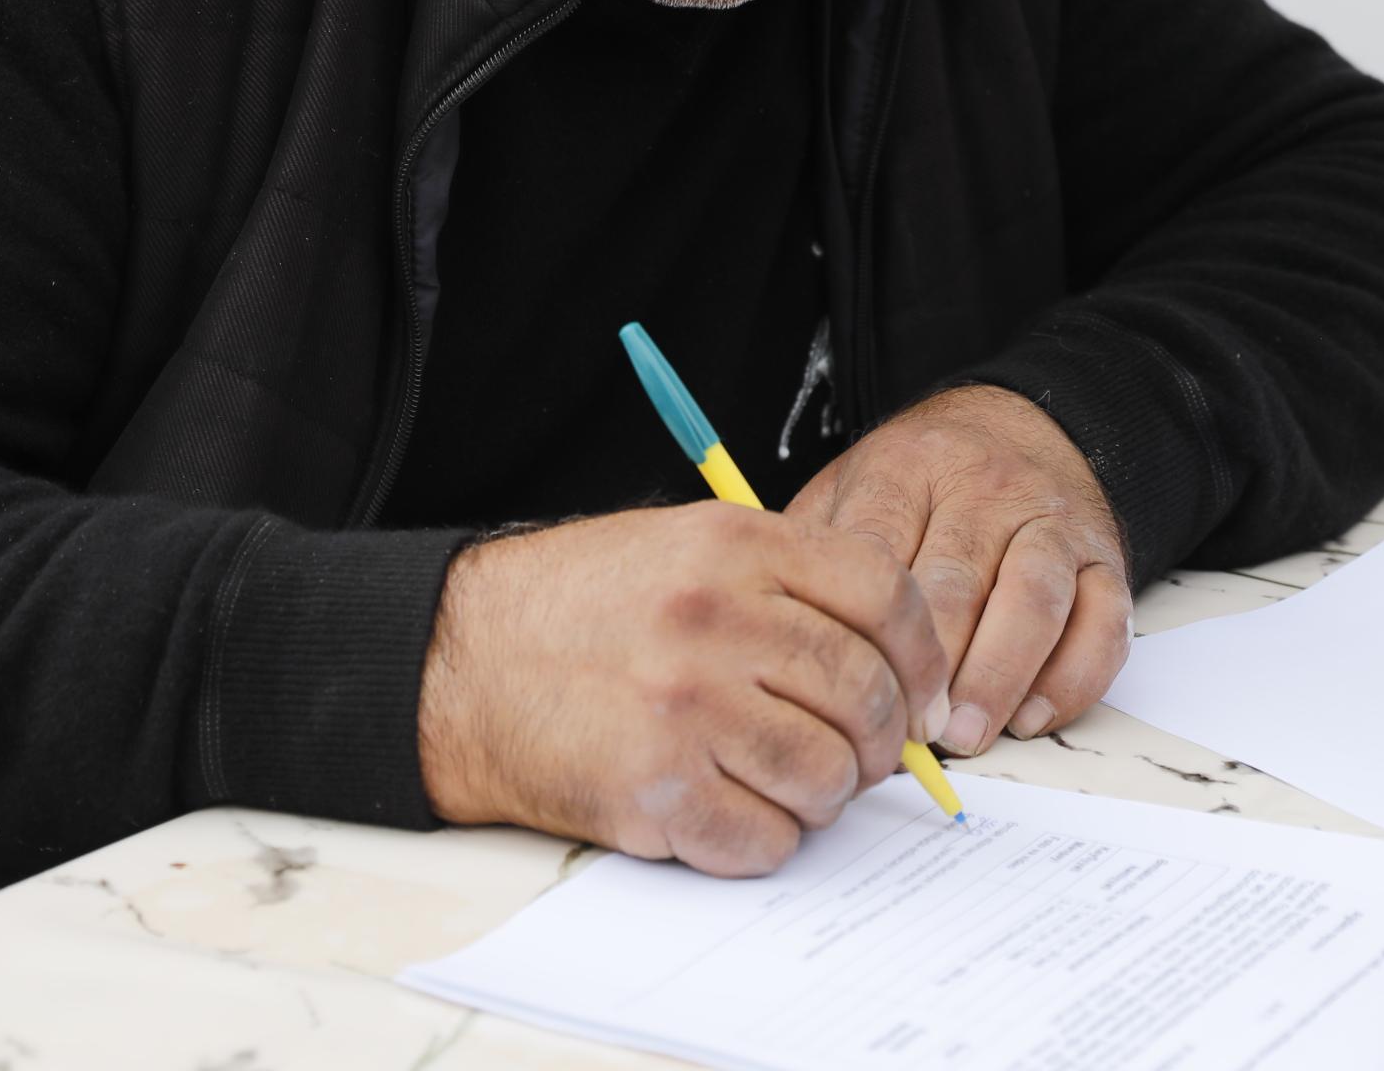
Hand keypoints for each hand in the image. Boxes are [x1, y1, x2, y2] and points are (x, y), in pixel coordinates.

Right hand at [416, 500, 950, 874]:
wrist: (460, 660)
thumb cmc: (581, 607)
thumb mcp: (685, 545)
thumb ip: (787, 585)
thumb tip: (895, 664)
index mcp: (734, 546)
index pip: (885, 596)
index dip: (922, 656)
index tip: (923, 694)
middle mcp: (715, 620)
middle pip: (863, 694)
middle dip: (879, 740)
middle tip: (860, 754)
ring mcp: (684, 709)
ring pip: (825, 775)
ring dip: (824, 795)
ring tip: (787, 780)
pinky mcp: (653, 791)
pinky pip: (764, 839)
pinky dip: (766, 838)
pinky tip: (735, 811)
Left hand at [784, 385, 1128, 756]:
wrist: (1024, 422)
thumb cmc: (922, 480)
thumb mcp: (852, 484)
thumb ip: (814, 549)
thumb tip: (768, 636)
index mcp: (907, 468)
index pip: (881, 552)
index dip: (863, 631)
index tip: (847, 691)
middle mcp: (986, 488)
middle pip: (957, 581)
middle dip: (930, 667)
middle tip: (905, 733)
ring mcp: (1051, 522)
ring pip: (1033, 601)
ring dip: (999, 677)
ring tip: (964, 736)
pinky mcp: (1105, 557)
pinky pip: (1102, 623)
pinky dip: (1072, 678)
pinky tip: (1029, 717)